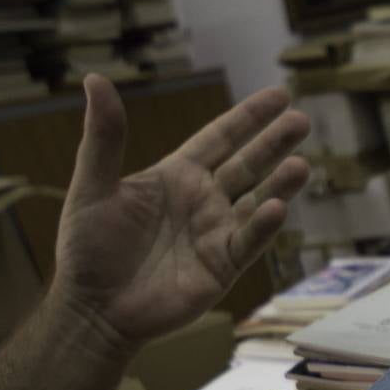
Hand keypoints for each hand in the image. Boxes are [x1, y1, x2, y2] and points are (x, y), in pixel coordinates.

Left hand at [52, 74, 309, 352]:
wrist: (93, 309)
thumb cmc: (87, 250)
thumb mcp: (92, 186)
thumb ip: (104, 137)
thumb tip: (95, 79)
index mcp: (177, 176)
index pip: (221, 139)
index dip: (248, 118)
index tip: (279, 96)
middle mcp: (203, 201)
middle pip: (248, 166)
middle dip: (274, 144)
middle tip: (302, 121)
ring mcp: (216, 234)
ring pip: (256, 202)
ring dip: (279, 185)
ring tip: (302, 166)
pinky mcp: (221, 268)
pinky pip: (248, 243)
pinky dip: (263, 227)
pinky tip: (276, 209)